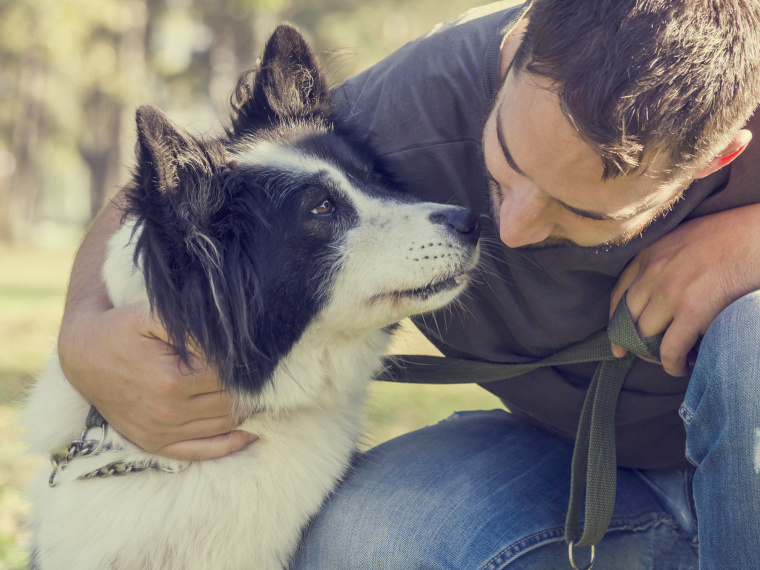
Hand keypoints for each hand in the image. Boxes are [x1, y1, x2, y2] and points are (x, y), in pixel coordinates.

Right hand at [58, 301, 256, 459]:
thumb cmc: (122, 329)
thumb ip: (193, 327)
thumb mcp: (154, 315)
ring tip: (261, 394)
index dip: (247, 365)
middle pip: (232, 402)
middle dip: (252, 388)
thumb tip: (231, 342)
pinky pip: (204, 451)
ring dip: (247, 412)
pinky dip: (232, 444)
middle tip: (267, 374)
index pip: (230, 376)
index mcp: (172, 380)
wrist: (83, 355)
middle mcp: (168, 412)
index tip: (260, 355)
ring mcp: (162, 432)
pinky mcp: (156, 444)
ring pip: (224, 426)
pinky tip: (252, 432)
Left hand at [610, 204, 759, 376]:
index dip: (616, 322)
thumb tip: (659, 293)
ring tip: (671, 360)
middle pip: (628, 319)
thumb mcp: (685, 239)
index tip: (617, 341)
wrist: (758, 237)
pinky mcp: (692, 310)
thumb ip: (666, 261)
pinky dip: (672, 364)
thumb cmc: (732, 236)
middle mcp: (653, 272)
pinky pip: (670, 350)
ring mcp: (670, 291)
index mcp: (649, 253)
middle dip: (635, 343)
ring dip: (654, 355)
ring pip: (645, 336)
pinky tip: (682, 367)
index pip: (618, 295)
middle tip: (648, 355)